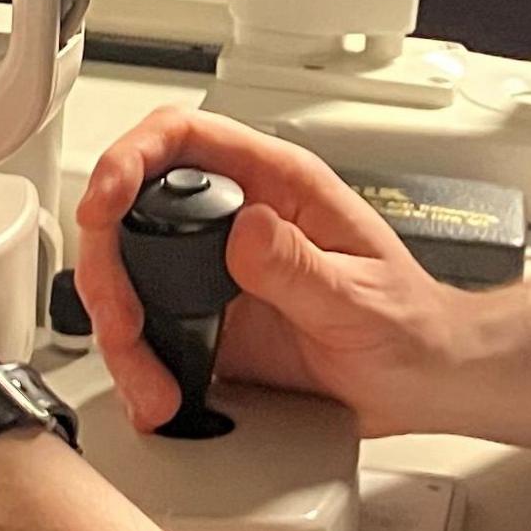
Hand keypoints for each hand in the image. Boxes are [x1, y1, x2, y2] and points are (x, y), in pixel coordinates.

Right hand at [72, 107, 476, 438]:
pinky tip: (156, 392)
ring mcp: (216, 272)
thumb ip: (300, 265)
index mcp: (278, 185)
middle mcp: (239, 220)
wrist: (423, 381)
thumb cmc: (410, 326)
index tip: (106, 200)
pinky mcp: (207, 322)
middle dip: (109, 264)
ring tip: (149, 379)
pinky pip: (149, 331)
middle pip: (134, 209)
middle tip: (120, 318)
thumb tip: (245, 229)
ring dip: (121, 327)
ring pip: (131, 276)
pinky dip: (139, 364)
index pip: (184, 138)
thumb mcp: (361, 297)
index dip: (131, 157)